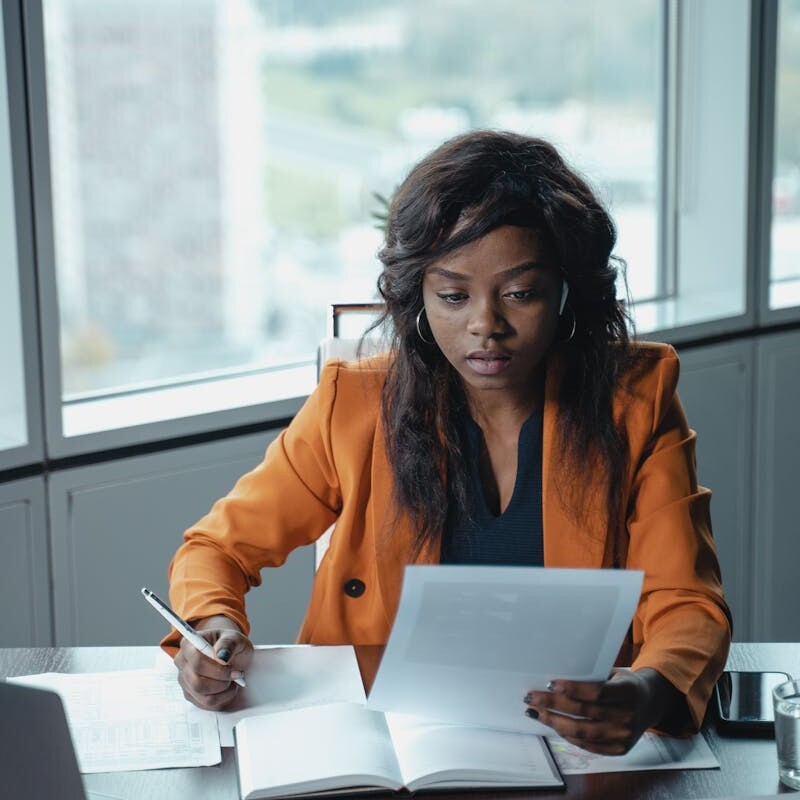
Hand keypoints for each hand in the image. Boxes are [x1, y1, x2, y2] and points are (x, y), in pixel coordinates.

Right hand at [173, 615, 253, 709]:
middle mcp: (182, 662)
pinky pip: (206, 704)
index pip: (197, 662)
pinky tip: (228, 688)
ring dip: (224, 691)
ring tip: (234, 681)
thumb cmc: (230, 644)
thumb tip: (221, 655)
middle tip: (237, 675)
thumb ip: (228, 643)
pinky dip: (222, 699)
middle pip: (198, 683)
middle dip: (222, 682)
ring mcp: (184, 680)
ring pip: (202, 696)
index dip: (217, 669)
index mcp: (188, 644)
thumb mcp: (234, 638)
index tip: (234, 669)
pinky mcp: (190, 694)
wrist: (230, 653)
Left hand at [523, 668, 682, 754]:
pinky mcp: (619, 750)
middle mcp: (627, 717)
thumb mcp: (615, 674)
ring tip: (536, 713)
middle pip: (583, 713)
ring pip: (582, 732)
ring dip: (554, 722)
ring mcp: (623, 736)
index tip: (549, 683)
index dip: (572, 689)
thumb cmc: (624, 684)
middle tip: (531, 698)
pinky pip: (588, 745)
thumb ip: (592, 677)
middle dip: (553, 705)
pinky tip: (554, 725)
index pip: (596, 693)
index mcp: (628, 693)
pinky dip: (568, 736)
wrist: (651, 704)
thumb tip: (556, 679)